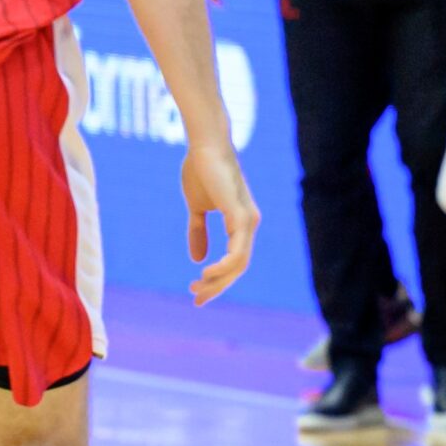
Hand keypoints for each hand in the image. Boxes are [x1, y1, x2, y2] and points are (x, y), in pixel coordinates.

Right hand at [180, 136, 257, 304]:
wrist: (204, 147)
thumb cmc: (200, 171)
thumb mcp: (196, 208)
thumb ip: (197, 232)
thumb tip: (197, 259)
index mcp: (241, 223)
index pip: (234, 261)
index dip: (217, 280)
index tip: (196, 292)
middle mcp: (249, 224)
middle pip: (238, 267)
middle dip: (217, 286)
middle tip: (196, 298)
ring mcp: (247, 220)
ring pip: (239, 262)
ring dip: (218, 279)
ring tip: (197, 286)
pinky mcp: (239, 214)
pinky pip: (237, 249)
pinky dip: (224, 264)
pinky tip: (206, 271)